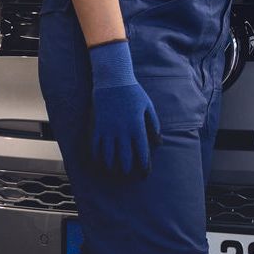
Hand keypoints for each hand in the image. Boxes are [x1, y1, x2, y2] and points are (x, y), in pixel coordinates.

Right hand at [89, 40, 161, 176]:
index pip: (141, 152)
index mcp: (136, 126)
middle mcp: (122, 130)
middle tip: (128, 174)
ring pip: (108, 155)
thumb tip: (158, 142)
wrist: (113, 79)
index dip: (144, 165)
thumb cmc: (133, 91)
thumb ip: (154, 124)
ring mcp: (108, 129)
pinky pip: (95, 146)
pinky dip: (97, 156)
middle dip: (127, 169)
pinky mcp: (97, 126)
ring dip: (111, 166)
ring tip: (114, 171)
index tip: (145, 173)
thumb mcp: (148, 106)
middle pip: (124, 157)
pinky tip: (99, 161)